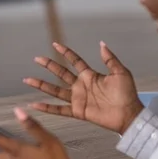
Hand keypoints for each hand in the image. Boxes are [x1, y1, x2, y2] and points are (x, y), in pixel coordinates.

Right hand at [24, 41, 142, 134]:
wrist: (129, 114)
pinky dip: (46, 107)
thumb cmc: (127, 94)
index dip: (65, 52)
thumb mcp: (121, 72)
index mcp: (90, 75)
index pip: (75, 61)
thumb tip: (101, 44)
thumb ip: (110, 59)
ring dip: (41, 85)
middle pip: (61, 73)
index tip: (55, 44)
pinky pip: (59, 109)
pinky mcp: (77, 111)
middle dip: (49, 65)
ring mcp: (77, 98)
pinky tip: (35, 104)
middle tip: (37, 58)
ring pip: (55, 90)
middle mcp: (81, 85)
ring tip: (28, 80)